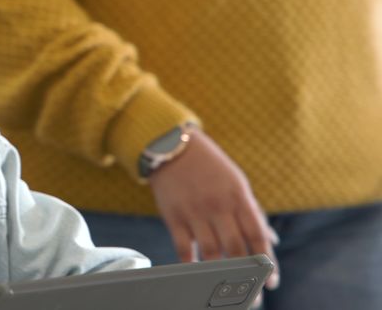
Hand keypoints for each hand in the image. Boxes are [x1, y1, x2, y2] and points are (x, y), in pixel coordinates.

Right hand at [148, 129, 280, 291]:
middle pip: (236, 248)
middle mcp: (218, 205)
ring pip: (211, 251)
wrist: (171, 147)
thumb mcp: (236, 183)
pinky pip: (184, 247)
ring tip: (226, 290)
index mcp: (239, 197)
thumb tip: (271, 239)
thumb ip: (252, 211)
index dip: (266, 261)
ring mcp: (194, 211)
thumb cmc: (210, 167)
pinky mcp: (173, 216)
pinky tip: (199, 276)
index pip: (257, 235)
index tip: (271, 282)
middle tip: (252, 297)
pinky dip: (192, 265)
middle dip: (246, 276)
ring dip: (220, 275)